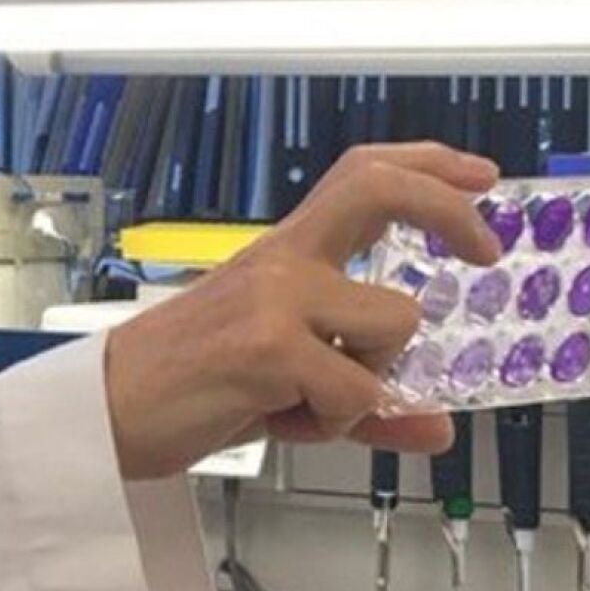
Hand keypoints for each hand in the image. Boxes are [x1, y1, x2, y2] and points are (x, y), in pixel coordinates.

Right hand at [104, 143, 500, 479]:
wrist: (104, 411)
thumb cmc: (184, 385)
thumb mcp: (286, 383)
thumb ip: (366, 397)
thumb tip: (436, 425)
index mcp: (283, 255)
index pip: (359, 176)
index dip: (425, 164)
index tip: (477, 174)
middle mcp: (281, 261)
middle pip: (377, 189)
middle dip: (447, 208)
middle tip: (484, 248)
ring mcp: (274, 298)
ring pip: (394, 324)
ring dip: (375, 380)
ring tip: (315, 402)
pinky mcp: (267, 347)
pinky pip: (358, 393)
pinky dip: (337, 424)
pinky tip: (287, 420)